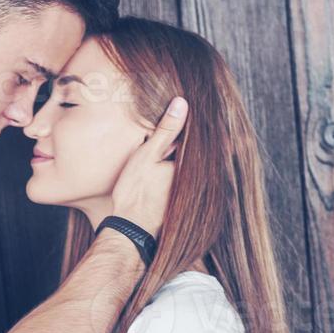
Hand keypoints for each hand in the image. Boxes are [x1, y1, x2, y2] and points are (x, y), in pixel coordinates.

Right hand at [108, 96, 187, 236]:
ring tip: (183, 135)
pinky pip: (189, 175)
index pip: (202, 135)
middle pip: (199, 149)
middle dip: (195, 135)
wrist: (131, 229)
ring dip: (188, 151)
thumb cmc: (136, 193)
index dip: (195, 121)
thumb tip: (182, 103)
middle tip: (190, 114)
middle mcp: (200, 177)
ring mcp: (195, 190)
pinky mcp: (188, 198)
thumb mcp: (148, 155)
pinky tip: (171, 162)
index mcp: (193, 163)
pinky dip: (184, 166)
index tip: (197, 106)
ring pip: (194, 163)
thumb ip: (166, 129)